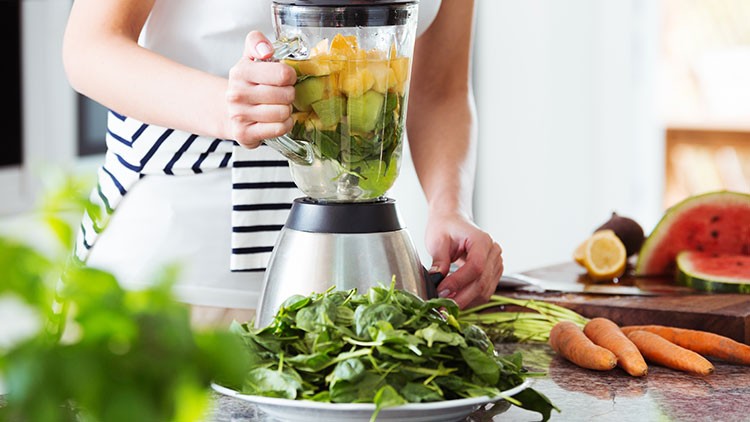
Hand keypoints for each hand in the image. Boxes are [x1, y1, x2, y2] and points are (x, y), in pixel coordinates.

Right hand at [225, 31, 296, 147]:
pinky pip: (279, 128)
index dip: (290, 76)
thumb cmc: (247, 84)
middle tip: (282, 94)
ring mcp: (239, 115)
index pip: (283, 74)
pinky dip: (284, 124)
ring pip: (283, 113)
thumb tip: (266, 50)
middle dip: (289, 94)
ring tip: (277, 106)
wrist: (229, 111)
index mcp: (241, 72)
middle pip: (286, 95)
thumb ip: (256, 42)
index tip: (285, 78)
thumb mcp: (250, 57)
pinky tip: (276, 120)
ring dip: (287, 110)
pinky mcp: (245, 134)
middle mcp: (237, 94)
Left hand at [425, 211, 502, 308]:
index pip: (476, 266)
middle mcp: (494, 252)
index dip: (458, 282)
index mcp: (482, 240)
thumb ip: (439, 260)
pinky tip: (455, 301)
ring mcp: (496, 263)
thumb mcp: (437, 240)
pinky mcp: (493, 273)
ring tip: (446, 306)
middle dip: (461, 297)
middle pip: (482, 282)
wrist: (453, 221)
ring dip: (465, 301)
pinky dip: (470, 299)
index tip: (441, 292)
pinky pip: (485, 291)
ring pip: (485, 291)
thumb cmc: (445, 227)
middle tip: (441, 306)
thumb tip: (437, 280)